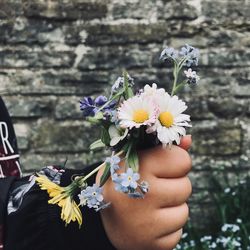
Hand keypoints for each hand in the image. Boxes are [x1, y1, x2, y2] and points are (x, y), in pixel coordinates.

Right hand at [96, 135, 191, 249]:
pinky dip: (167, 227)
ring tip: (149, 206)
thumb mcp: (133, 158)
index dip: (175, 161)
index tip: (163, 165)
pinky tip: (149, 223)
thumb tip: (189, 139)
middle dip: (174, 186)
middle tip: (152, 188)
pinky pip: (178, 232)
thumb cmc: (122, 182)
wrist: (101, 220)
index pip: (182, 160)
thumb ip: (160, 147)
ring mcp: (145, 223)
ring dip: (171, 208)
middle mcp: (140, 195)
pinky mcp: (152, 245)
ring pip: (184, 211)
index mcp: (135, 168)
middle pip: (186, 186)